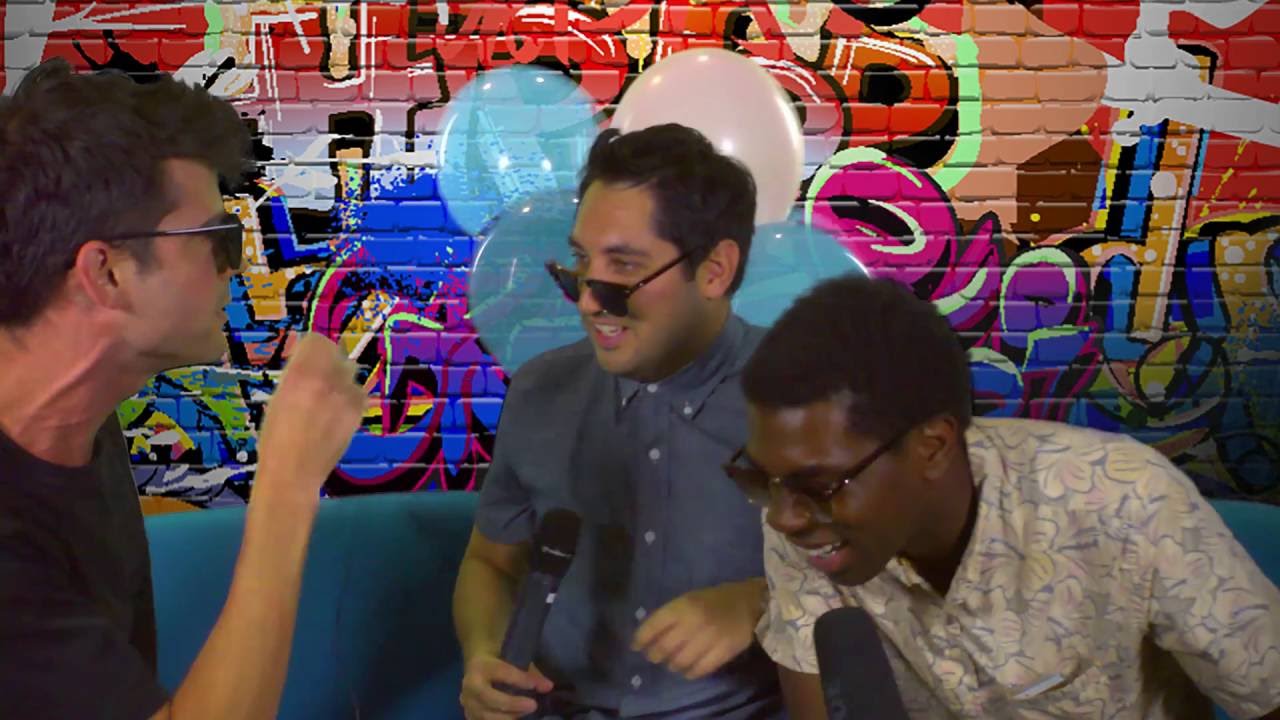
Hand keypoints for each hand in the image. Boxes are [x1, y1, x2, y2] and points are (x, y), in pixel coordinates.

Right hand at [254, 333, 365, 497]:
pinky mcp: (358, 412)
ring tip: (327, 395)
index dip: (310, 347)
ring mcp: (346, 395)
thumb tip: (305, 357)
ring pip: (351, 370)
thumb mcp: (278, 397)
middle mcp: (327, 378)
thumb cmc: (275, 437)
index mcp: (300, 372)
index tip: (303, 356)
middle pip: (336, 352)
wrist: (293, 472)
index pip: (317, 340)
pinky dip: (351, 395)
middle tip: (316, 376)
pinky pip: (360, 392)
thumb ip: (295, 374)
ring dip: (340, 376)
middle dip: (326, 360)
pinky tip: (339, 410)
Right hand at [459, 654, 553, 719]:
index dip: (520, 680)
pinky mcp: (468, 715)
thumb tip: (548, 687)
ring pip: (486, 715)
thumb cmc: (500, 663)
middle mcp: (470, 685)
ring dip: (509, 717)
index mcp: (481, 665)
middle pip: (490, 698)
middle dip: (513, 704)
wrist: (475, 668)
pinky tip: (514, 719)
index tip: (536, 687)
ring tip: (525, 714)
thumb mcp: (515, 662)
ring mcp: (467, 702)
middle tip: (533, 705)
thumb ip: (532, 674)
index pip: (502, 672)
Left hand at [632, 578, 766, 679]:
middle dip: (654, 655)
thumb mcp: (690, 598)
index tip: (635, 646)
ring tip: (672, 663)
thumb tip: (648, 635)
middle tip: (654, 657)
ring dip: (672, 665)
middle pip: (664, 647)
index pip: (654, 625)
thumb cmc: (715, 600)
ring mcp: (709, 638)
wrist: (750, 602)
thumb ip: (671, 615)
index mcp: (683, 605)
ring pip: (680, 661)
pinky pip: (700, 669)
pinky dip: (690, 673)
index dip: (641, 638)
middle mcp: (693, 622)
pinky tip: (688, 670)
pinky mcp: (723, 652)